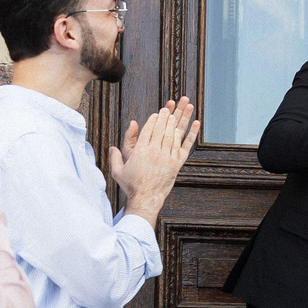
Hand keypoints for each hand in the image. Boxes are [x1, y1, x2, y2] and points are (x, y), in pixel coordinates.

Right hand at [107, 96, 199, 224]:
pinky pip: (184, 146)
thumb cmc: (131, 186)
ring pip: (173, 135)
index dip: (154, 120)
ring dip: (176, 121)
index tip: (157, 113)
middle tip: (168, 108)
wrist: (145, 199)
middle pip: (162, 129)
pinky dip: (190, 134)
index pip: (149, 130)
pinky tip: (195, 123)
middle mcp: (155, 151)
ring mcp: (167, 157)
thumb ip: (115, 156)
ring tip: (179, 111)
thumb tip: (112, 146)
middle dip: (165, 116)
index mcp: (141, 151)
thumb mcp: (118, 170)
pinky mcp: (176, 164)